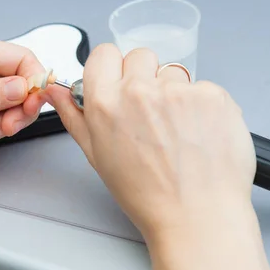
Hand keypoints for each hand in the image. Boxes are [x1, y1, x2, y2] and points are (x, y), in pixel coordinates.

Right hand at [45, 45, 269, 269]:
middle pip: (139, 56)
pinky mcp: (212, 95)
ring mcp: (179, 91)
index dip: (111, 68)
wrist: (196, 215)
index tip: (118, 82)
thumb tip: (57, 91)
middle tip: (150, 113)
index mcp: (106, 103)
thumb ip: (74, 115)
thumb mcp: (97, 155)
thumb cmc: (147, 194)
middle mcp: (140, 91)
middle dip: (143, 77)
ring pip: (172, 72)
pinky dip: (202, 105)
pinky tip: (198, 132)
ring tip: (177, 129)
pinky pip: (203, 86)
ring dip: (173, 93)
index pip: (104, 53)